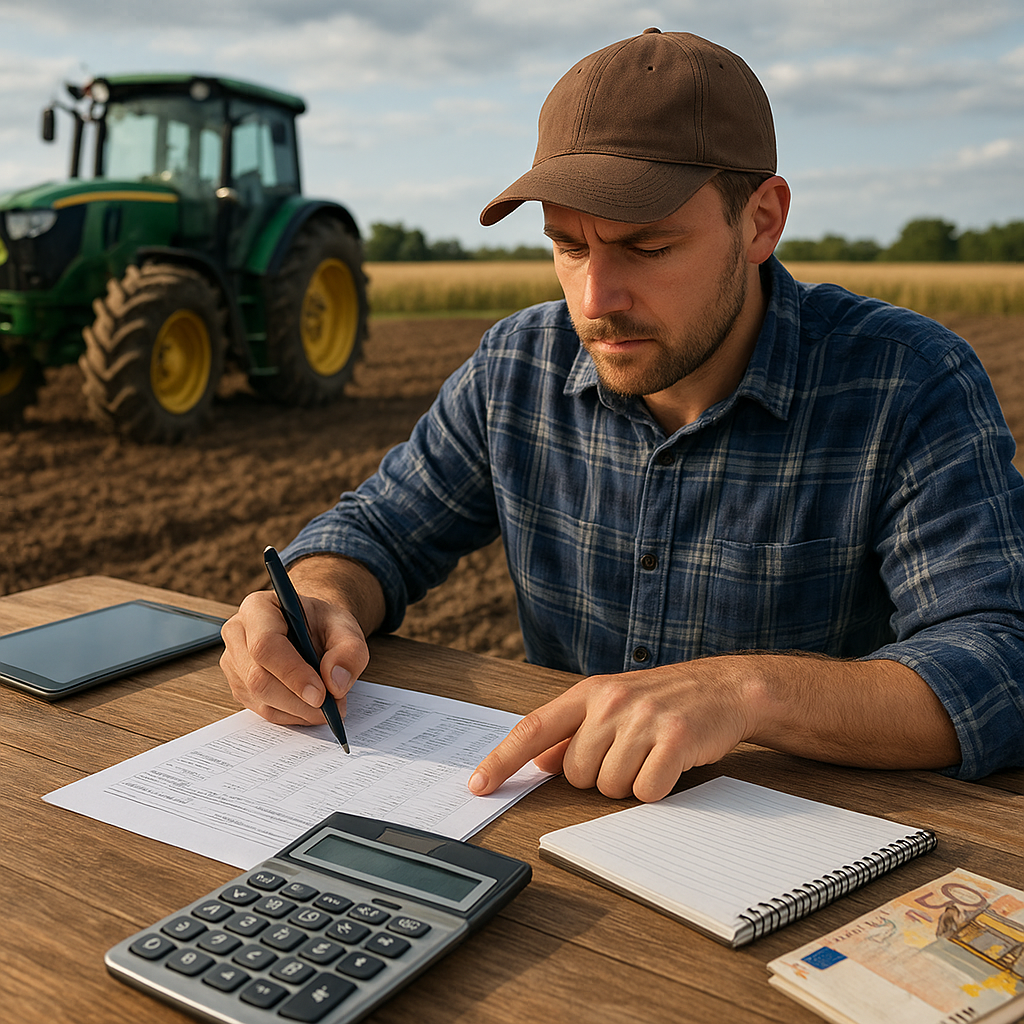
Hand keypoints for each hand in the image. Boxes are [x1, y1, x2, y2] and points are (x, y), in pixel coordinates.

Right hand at [220, 589, 368, 725]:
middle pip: (258, 678)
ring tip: (329, 707)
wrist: (312, 629)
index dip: (292, 674)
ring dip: (298, 711)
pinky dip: (292, 715)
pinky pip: (262, 710)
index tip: (321, 695)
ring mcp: (234, 662)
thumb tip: (335, 684)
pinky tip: (312, 708)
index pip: (266, 645)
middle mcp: (238, 633)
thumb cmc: (324, 624)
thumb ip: (348, 652)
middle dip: (299, 700)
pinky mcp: (239, 686)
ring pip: (260, 698)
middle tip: (333, 708)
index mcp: (258, 608)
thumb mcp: (346, 628)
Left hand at [468, 661, 754, 801]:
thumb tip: (538, 761)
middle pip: (576, 774)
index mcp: (589, 693)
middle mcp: (611, 702)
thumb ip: (574, 730)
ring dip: (630, 784)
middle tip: (628, 754)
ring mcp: (643, 719)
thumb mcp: (613, 704)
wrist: (724, 688)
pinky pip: (646, 791)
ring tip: (651, 755)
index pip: (533, 728)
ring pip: (610, 787)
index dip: (503, 760)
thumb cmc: (664, 700)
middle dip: (599, 777)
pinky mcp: (675, 739)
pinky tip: (670, 765)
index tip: (479, 785)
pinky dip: (657, 790)